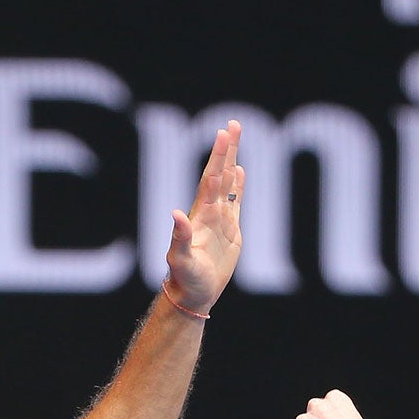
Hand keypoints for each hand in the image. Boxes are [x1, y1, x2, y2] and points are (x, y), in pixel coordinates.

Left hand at [165, 121, 243, 314]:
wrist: (194, 294)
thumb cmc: (185, 279)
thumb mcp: (181, 259)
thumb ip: (180, 237)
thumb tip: (177, 214)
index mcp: (200, 215)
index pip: (211, 179)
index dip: (217, 158)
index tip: (223, 135)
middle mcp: (210, 212)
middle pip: (220, 174)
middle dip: (226, 150)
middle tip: (232, 124)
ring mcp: (221, 220)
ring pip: (229, 183)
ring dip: (232, 160)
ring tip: (235, 136)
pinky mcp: (231, 230)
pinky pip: (236, 202)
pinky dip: (239, 186)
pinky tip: (241, 171)